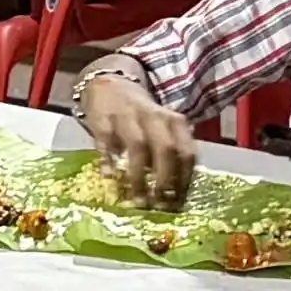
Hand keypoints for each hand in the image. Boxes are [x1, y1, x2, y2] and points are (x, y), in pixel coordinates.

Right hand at [80, 70, 197, 206]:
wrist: (110, 85)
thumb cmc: (140, 117)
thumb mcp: (162, 129)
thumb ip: (169, 154)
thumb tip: (173, 194)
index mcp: (174, 122)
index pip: (187, 151)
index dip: (184, 180)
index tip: (178, 203)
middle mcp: (154, 117)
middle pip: (166, 149)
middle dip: (165, 179)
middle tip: (159, 205)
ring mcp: (127, 116)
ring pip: (138, 145)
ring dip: (139, 176)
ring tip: (138, 200)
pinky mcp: (103, 118)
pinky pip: (106, 140)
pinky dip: (108, 159)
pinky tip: (109, 177)